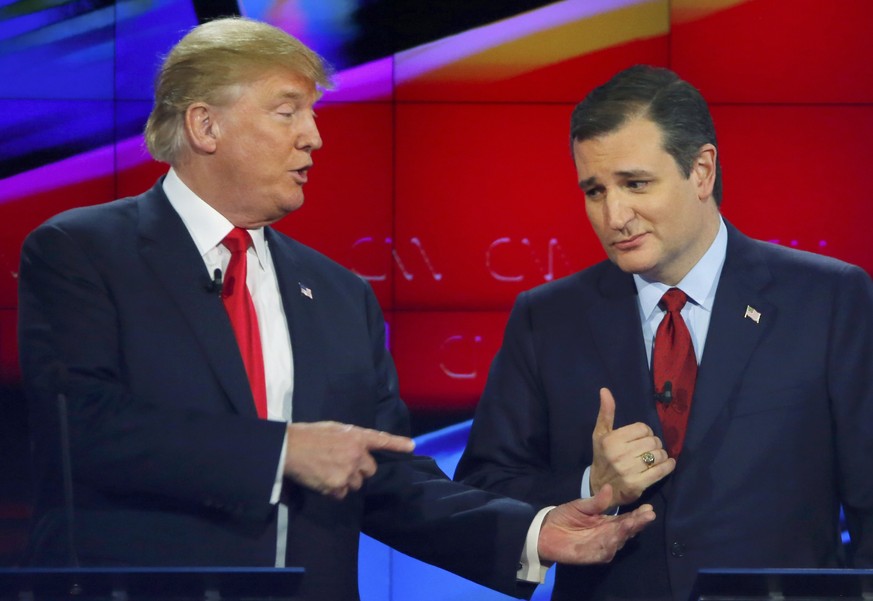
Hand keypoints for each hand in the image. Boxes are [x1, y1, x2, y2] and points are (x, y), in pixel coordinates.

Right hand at [284, 421, 414, 499]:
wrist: (288, 448)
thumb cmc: (308, 435)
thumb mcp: (333, 429)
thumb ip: (349, 438)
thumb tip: (358, 448)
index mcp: (356, 436)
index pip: (381, 440)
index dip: (397, 443)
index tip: (412, 447)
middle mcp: (357, 453)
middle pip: (370, 470)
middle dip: (359, 470)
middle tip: (341, 464)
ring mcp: (348, 470)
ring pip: (357, 484)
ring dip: (346, 481)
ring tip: (328, 471)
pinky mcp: (338, 485)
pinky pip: (342, 493)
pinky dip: (334, 490)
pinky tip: (321, 479)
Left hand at [538, 484, 654, 564]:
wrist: (545, 531)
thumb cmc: (564, 517)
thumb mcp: (580, 505)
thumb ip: (596, 501)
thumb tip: (609, 487)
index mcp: (607, 521)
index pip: (626, 518)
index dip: (638, 514)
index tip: (648, 508)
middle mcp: (608, 535)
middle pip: (626, 530)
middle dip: (637, 523)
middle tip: (647, 515)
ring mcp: (602, 546)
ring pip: (618, 542)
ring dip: (625, 533)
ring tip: (632, 523)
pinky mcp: (592, 556)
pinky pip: (604, 553)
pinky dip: (611, 546)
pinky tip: (616, 538)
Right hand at [590, 388, 674, 506]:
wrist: (599, 488)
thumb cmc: (602, 457)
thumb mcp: (600, 434)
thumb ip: (606, 412)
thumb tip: (605, 390)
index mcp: (611, 440)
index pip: (642, 428)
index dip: (646, 432)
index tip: (641, 438)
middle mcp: (619, 454)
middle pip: (652, 441)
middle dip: (654, 444)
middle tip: (649, 449)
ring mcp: (628, 470)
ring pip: (658, 455)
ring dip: (662, 455)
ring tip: (656, 457)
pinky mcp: (637, 484)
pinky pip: (661, 471)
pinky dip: (668, 466)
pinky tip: (668, 463)